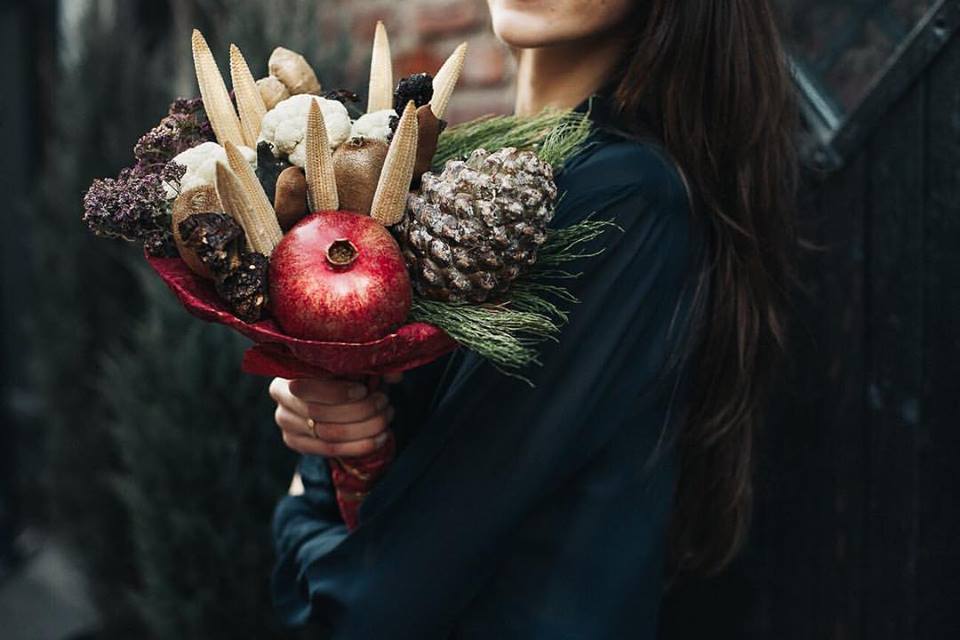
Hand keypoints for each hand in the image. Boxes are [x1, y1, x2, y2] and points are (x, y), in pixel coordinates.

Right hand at [269, 377, 396, 457]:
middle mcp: (281, 396)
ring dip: (363, 429)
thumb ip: (374, 366)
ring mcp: (285, 422)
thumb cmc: (345, 372)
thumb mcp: (356, 364)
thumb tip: (395, 376)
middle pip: (318, 413)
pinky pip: (328, 450)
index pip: (306, 387)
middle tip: (384, 404)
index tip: (363, 390)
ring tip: (386, 420)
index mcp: (290, 370)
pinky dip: (358, 446)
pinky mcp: (295, 441)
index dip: (337, 392)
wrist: (331, 394)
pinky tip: (379, 439)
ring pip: (327, 433)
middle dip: (358, 410)